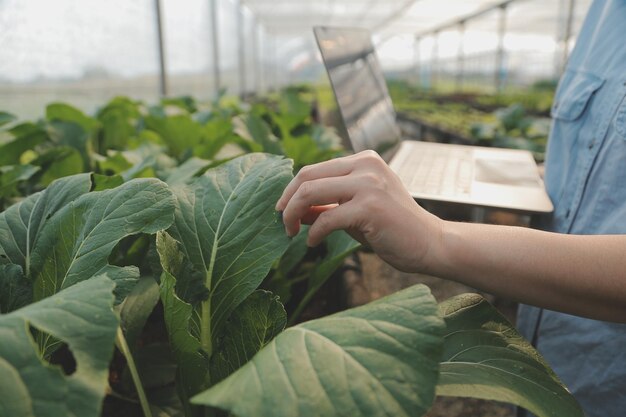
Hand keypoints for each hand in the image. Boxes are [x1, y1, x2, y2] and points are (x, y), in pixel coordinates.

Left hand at [275, 150, 442, 272]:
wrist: (429, 243)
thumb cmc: (390, 229)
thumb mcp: (353, 211)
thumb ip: (326, 206)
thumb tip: (292, 210)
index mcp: (363, 160)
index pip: (314, 169)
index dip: (291, 190)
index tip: (283, 210)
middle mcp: (366, 165)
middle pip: (307, 176)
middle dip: (287, 201)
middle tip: (282, 223)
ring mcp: (369, 184)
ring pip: (310, 192)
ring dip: (293, 215)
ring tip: (291, 233)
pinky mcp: (370, 207)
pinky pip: (327, 219)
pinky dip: (314, 234)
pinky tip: (313, 243)